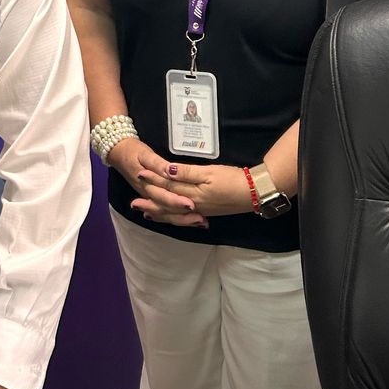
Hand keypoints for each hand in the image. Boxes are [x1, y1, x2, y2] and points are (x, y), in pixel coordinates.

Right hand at [105, 136, 205, 226]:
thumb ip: (158, 165)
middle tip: (201, 219)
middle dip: (183, 216)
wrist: (119, 153)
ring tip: (201, 223)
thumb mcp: (145, 154)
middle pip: (166, 210)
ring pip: (167, 214)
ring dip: (183, 220)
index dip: (177, 201)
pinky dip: (178, 217)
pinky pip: (166, 211)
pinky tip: (191, 221)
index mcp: (146, 184)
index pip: (163, 196)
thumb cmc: (134, 152)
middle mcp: (149, 194)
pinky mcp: (155, 197)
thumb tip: (170, 171)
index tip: (191, 205)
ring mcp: (151, 198)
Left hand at [133, 161, 251, 225]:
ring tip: (146, 213)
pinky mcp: (207, 211)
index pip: (167, 187)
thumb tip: (166, 171)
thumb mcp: (210, 172)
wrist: (255, 193)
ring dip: (159, 213)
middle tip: (133, 204)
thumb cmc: (233, 179)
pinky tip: (170, 216)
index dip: (152, 180)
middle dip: (150, 202)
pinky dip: (173, 217)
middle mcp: (193, 206)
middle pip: (167, 204)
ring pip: (174, 214)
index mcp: (192, 194)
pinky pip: (183, 217)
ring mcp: (200, 210)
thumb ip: (187, 173)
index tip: (139, 174)